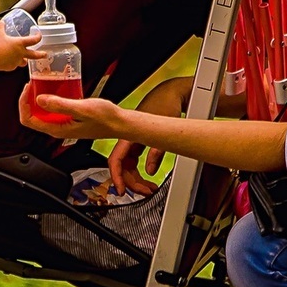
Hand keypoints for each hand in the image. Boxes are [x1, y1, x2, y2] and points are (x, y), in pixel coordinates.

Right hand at [0, 19, 44, 71]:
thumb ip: (0, 26)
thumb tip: (0, 22)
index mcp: (20, 44)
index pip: (33, 40)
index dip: (38, 37)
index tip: (40, 36)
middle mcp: (21, 54)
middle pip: (35, 55)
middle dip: (41, 54)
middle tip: (45, 54)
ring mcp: (16, 62)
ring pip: (24, 62)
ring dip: (24, 60)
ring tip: (23, 59)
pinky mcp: (11, 67)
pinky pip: (14, 65)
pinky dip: (12, 63)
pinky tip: (8, 61)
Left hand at [18, 82, 124, 139]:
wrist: (119, 123)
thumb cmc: (105, 119)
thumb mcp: (81, 109)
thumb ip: (60, 105)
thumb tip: (39, 100)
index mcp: (57, 129)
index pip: (28, 120)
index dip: (24, 104)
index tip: (28, 89)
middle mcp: (57, 128)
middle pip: (33, 115)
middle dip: (29, 99)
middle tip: (34, 82)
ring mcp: (62, 124)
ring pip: (43, 111)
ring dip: (39, 97)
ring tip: (42, 83)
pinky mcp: (69, 119)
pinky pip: (54, 109)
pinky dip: (51, 98)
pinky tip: (57, 88)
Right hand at [104, 77, 188, 194]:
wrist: (171, 93)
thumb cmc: (164, 104)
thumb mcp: (164, 130)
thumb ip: (157, 152)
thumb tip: (150, 170)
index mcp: (129, 133)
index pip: (116, 160)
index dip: (117, 176)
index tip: (120, 190)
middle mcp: (128, 138)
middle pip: (123, 167)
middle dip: (131, 182)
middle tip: (145, 192)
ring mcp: (133, 140)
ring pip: (129, 166)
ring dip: (137, 179)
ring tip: (150, 189)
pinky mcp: (140, 142)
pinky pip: (135, 161)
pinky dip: (140, 171)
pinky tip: (149, 178)